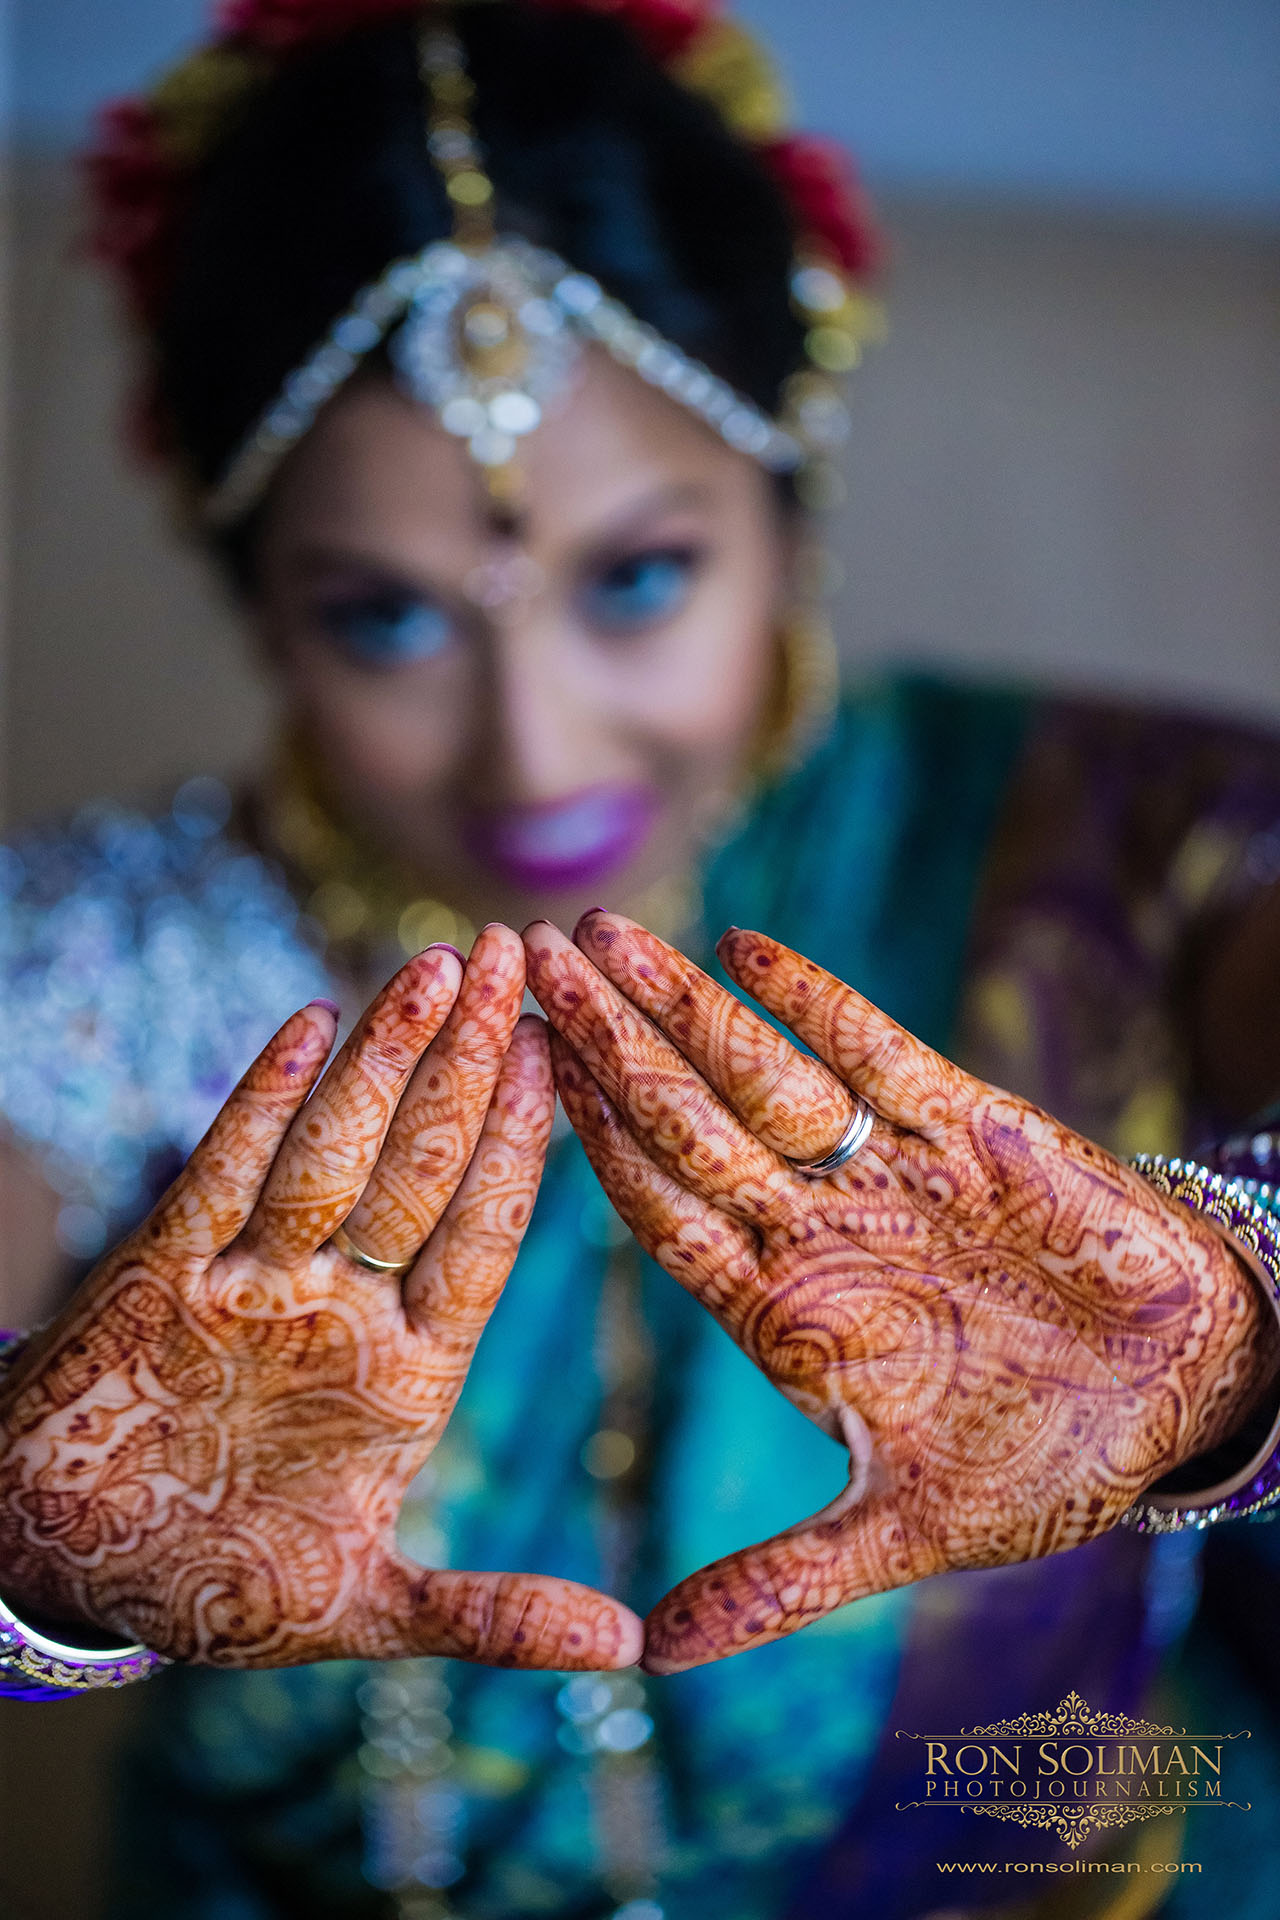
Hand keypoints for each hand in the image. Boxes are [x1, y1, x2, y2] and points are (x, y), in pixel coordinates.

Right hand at [0, 927, 640, 1670]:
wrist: (65, 1565)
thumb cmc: (214, 1590)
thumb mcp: (362, 1611)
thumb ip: (491, 1616)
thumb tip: (628, 1649)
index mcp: (412, 1369)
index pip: (488, 1233)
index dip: (531, 1145)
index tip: (579, 1058)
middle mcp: (345, 1304)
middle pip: (425, 1163)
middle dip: (476, 1061)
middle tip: (527, 954)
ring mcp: (257, 1278)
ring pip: (335, 1149)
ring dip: (385, 1058)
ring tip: (445, 964)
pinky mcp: (163, 1270)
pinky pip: (221, 1173)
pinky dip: (261, 1100)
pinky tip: (309, 1022)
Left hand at [524, 911, 1278, 1672]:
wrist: (1179, 1396)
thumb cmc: (1043, 1463)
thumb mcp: (902, 1531)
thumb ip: (780, 1582)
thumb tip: (655, 1658)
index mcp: (784, 1310)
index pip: (657, 1212)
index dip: (585, 1148)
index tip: (508, 1083)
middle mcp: (816, 1226)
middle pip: (684, 1121)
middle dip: (604, 1046)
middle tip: (520, 962)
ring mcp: (884, 1173)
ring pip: (760, 1075)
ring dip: (681, 1007)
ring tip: (599, 937)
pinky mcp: (968, 1130)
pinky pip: (875, 1055)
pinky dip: (814, 1002)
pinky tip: (743, 949)